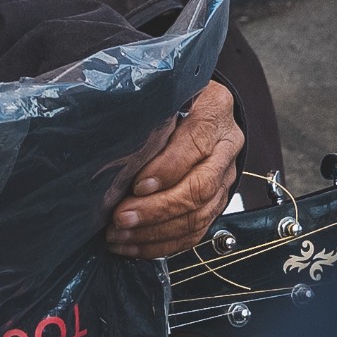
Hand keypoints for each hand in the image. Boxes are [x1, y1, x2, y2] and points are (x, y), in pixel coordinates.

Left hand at [105, 81, 241, 258]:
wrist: (203, 106)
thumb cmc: (175, 96)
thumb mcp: (164, 91)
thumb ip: (148, 110)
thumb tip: (109, 134)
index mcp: (214, 111)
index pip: (195, 144)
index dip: (167, 168)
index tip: (137, 185)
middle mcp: (227, 147)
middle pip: (199, 187)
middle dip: (157, 208)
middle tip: (120, 217)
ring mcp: (225, 178)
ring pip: (198, 215)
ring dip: (156, 232)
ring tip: (120, 235)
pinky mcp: (217, 201)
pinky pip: (196, 231)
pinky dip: (164, 244)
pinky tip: (134, 246)